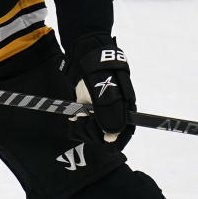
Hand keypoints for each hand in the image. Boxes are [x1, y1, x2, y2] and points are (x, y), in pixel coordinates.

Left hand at [63, 33, 135, 148]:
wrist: (85, 58)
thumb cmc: (100, 74)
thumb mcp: (107, 94)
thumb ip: (110, 115)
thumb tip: (111, 137)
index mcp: (123, 110)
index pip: (123, 134)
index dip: (115, 140)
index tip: (104, 139)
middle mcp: (110, 113)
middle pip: (104, 137)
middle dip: (94, 131)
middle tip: (87, 119)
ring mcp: (97, 112)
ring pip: (91, 133)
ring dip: (83, 127)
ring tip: (80, 115)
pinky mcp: (85, 109)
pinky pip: (80, 126)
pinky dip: (75, 123)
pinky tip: (74, 116)